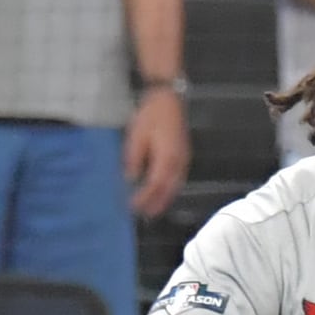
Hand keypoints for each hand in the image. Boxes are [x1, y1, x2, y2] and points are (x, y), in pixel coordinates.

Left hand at [125, 87, 190, 218]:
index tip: (133, 206)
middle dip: (157, 204)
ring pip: (176, 185)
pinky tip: (163, 191)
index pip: (155, 185)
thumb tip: (130, 178)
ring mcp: (184, 158)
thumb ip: (134, 159)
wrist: (169, 99)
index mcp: (166, 157)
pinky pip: (178, 178)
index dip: (145, 198)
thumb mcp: (136, 136)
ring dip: (165, 198)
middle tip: (145, 215)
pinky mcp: (184, 155)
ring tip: (154, 209)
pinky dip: (171, 188)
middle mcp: (178, 161)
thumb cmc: (151, 115)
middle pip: (168, 189)